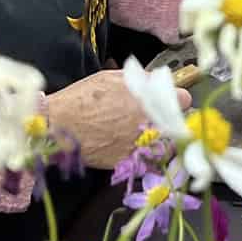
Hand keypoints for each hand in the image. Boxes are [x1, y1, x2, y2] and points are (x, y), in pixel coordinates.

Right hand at [46, 72, 189, 169]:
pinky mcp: (129, 163)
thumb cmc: (83, 98)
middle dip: (170, 120)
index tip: (169, 101)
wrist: (59, 126)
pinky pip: (148, 160)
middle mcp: (149, 123)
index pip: (182, 99)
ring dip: (162, 140)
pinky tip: (134, 148)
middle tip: (159, 119)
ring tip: (148, 135)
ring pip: (167, 145)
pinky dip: (145, 155)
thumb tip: (154, 82)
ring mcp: (140, 145)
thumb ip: (139, 80)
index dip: (175, 100)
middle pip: (177, 124)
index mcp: (148, 99)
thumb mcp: (112, 78)